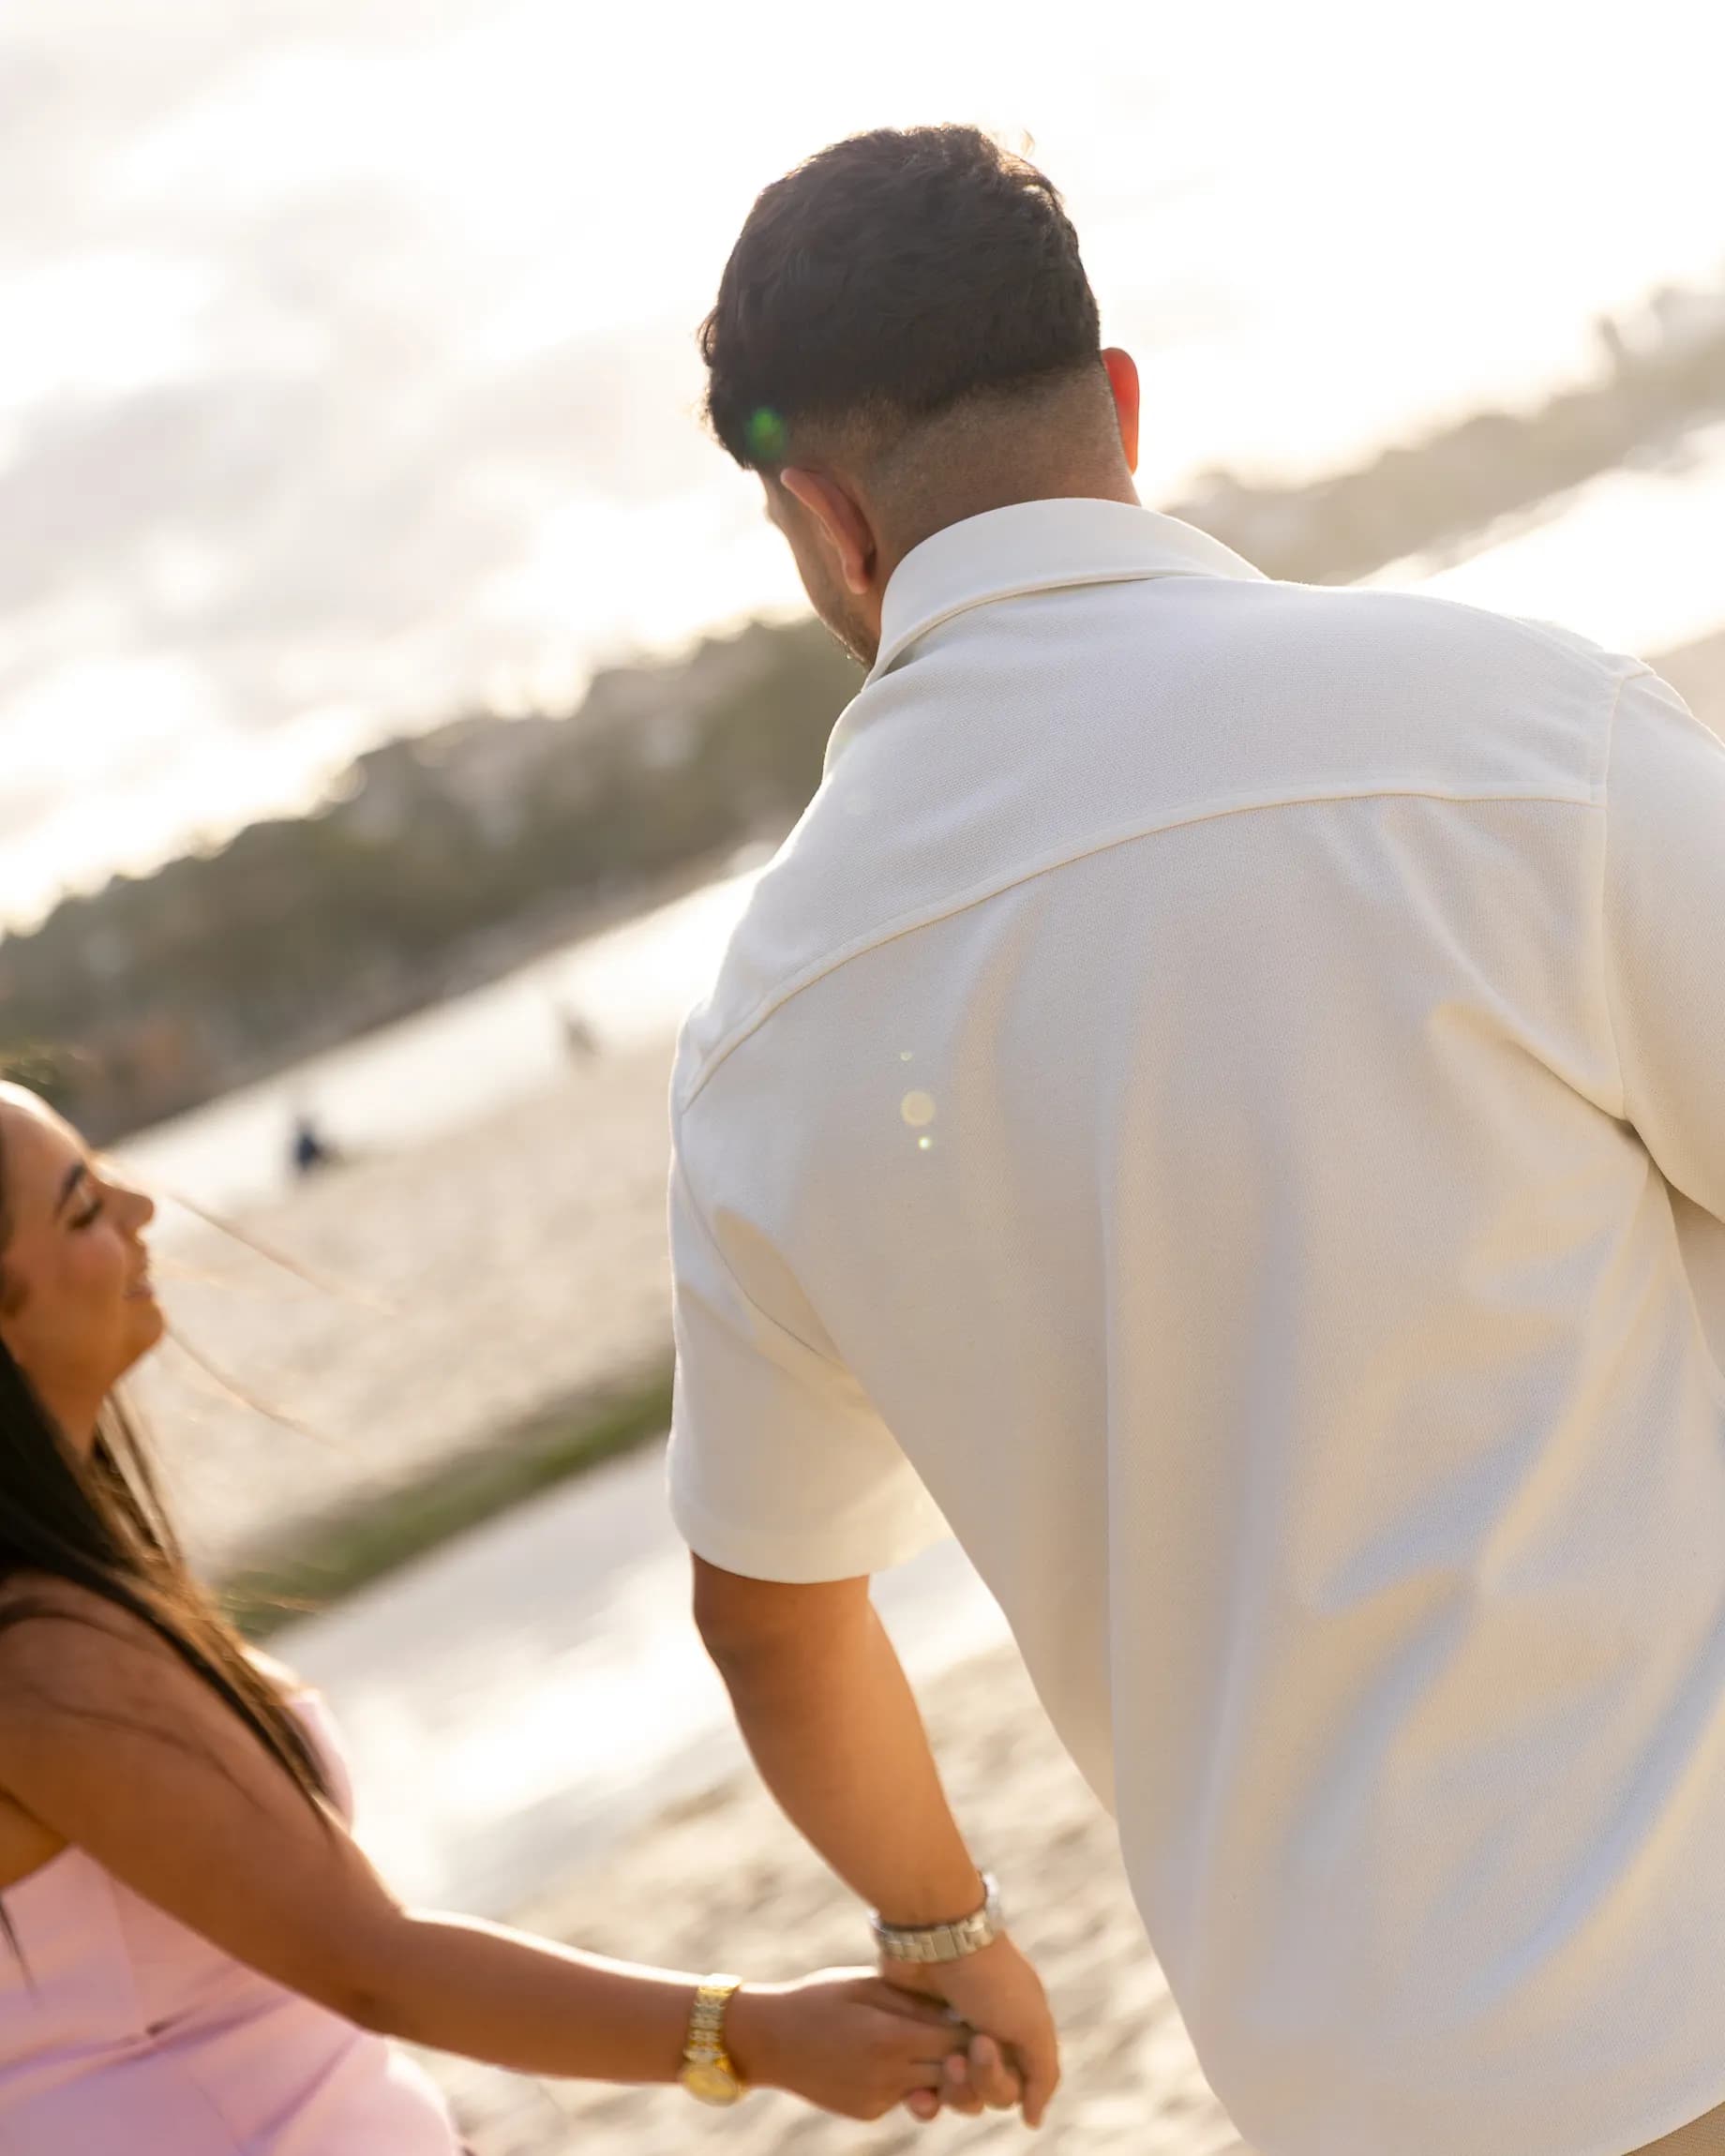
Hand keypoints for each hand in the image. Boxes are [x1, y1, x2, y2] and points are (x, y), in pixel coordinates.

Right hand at [725, 1968, 966, 2121]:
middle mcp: (888, 2077)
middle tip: (971, 2031)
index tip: (982, 2013)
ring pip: (932, 2089)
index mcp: (890, 2039)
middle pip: (952, 2074)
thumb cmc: (821, 1997)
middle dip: (966, 2055)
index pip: (959, 2044)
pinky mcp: (867, 2112)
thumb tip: (961, 2014)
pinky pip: (904, 2096)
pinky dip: (909, 2077)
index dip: (976, 2031)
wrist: (769, 2039)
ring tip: (932, 2040)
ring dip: (940, 2069)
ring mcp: (877, 2100)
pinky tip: (893, 2053)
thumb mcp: (868, 1985)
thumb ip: (915, 2003)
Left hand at [881, 1934, 1060, 2128]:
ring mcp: (948, 2038)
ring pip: (955, 2096)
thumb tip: (1032, 2120)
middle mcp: (985, 2038)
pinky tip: (916, 2094)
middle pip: (984, 2096)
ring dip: (950, 2090)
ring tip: (941, 2061)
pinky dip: (922, 2098)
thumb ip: (1042, 2074)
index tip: (983, 2044)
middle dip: (974, 2083)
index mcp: (1015, 2034)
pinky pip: (922, 2088)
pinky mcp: (917, 2036)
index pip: (1013, 2091)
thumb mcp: (1032, 2023)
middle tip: (958, 2052)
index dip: (999, 2081)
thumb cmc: (989, 1979)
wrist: (936, 1934)